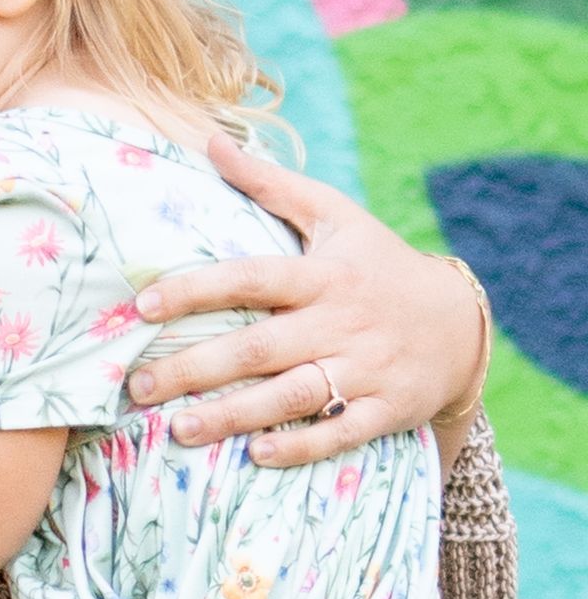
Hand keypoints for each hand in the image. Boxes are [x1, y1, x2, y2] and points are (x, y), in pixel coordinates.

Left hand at [124, 134, 486, 466]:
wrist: (460, 323)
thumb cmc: (378, 265)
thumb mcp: (335, 216)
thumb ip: (271, 185)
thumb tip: (211, 141)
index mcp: (322, 275)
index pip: (250, 278)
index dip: (196, 290)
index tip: (144, 306)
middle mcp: (340, 322)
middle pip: (259, 347)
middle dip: (196, 368)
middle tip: (139, 385)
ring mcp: (366, 368)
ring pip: (293, 395)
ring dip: (235, 415)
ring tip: (180, 429)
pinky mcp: (387, 409)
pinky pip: (341, 432)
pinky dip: (302, 447)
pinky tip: (257, 456)